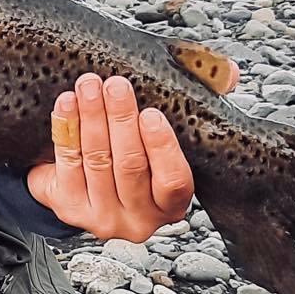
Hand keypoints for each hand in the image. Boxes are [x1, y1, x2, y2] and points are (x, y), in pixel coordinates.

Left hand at [26, 70, 236, 242]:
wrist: (88, 178)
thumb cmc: (140, 150)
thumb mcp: (174, 130)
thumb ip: (204, 98)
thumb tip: (228, 74)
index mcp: (171, 204)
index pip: (173, 181)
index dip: (162, 147)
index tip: (151, 113)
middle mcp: (138, 219)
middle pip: (129, 167)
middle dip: (120, 120)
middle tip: (114, 85)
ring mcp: (101, 217)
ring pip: (96, 162)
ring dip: (91, 118)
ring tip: (89, 86)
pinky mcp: (68, 208)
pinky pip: (67, 164)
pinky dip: (66, 130)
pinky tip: (68, 105)